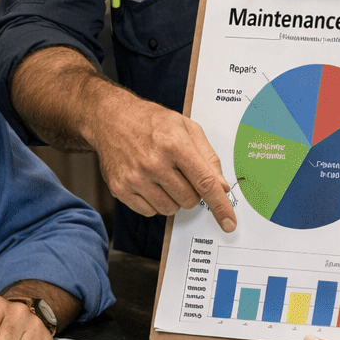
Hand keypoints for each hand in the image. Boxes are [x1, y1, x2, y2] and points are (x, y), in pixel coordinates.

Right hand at [89, 93, 235, 231]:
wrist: (111, 117)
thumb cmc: (151, 121)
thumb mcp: (186, 127)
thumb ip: (207, 157)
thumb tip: (221, 186)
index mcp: (174, 144)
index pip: (204, 182)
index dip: (220, 205)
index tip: (229, 222)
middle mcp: (154, 162)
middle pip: (189, 200)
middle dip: (191, 191)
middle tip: (179, 173)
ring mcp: (135, 177)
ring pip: (170, 209)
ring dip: (172, 198)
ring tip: (162, 176)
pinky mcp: (120, 188)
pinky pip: (149, 212)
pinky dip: (154, 202)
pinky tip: (148, 181)